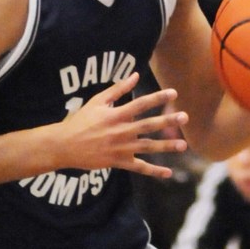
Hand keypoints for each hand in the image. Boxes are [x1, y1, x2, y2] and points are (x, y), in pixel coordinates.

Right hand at [53, 73, 189, 178]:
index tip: (174, 93)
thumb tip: (135, 75)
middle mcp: (121, 131)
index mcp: (116, 115)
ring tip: (183, 145)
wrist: (64, 145)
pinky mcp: (118, 162)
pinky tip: (168, 173)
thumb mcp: (97, 101)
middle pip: (148, 125)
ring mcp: (120, 148)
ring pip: (148, 147)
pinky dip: (153, 171)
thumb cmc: (80, 121)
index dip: (158, 98)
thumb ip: (118, 89)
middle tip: (185, 117)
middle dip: (167, 121)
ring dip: (166, 146)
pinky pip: (139, 167)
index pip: (141, 104)